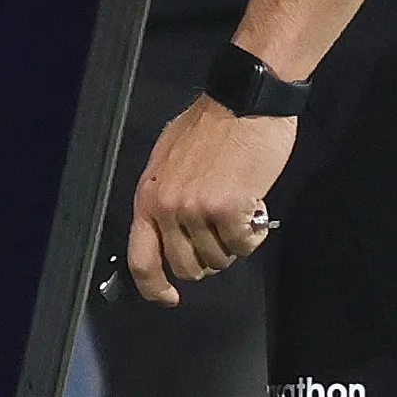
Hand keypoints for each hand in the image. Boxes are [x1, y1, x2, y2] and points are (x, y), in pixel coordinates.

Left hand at [126, 96, 295, 305]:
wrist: (245, 99)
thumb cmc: (212, 123)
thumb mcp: (170, 157)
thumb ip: (167, 195)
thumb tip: (171, 230)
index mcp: (149, 196)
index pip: (140, 259)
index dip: (153, 288)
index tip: (169, 297)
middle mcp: (167, 208)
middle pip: (186, 267)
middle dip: (208, 259)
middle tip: (222, 233)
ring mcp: (196, 210)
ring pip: (218, 259)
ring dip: (233, 243)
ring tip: (241, 210)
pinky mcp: (228, 210)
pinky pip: (244, 246)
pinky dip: (254, 234)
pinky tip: (256, 208)